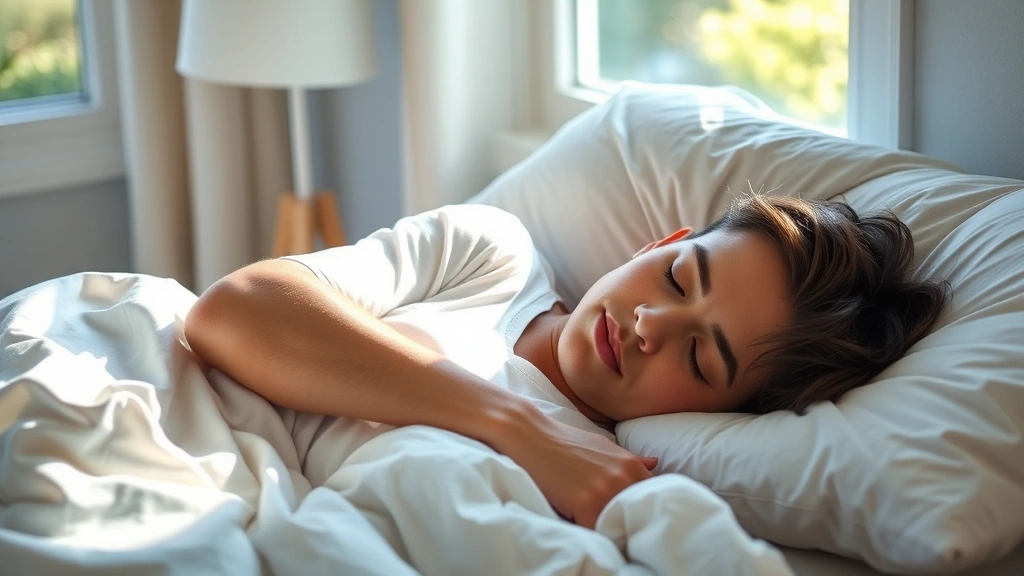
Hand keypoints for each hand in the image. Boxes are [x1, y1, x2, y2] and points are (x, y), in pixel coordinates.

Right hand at [497, 411, 656, 528]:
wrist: (531, 436)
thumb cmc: (564, 441)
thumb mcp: (602, 446)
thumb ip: (629, 460)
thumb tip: (655, 464)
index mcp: (631, 466)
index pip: (651, 498)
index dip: (641, 510)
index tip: (634, 518)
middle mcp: (624, 478)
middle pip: (638, 515)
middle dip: (630, 523)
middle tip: (618, 529)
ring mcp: (606, 492)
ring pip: (620, 526)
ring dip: (613, 531)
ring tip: (603, 532)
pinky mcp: (587, 505)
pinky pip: (598, 532)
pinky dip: (594, 535)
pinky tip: (585, 531)